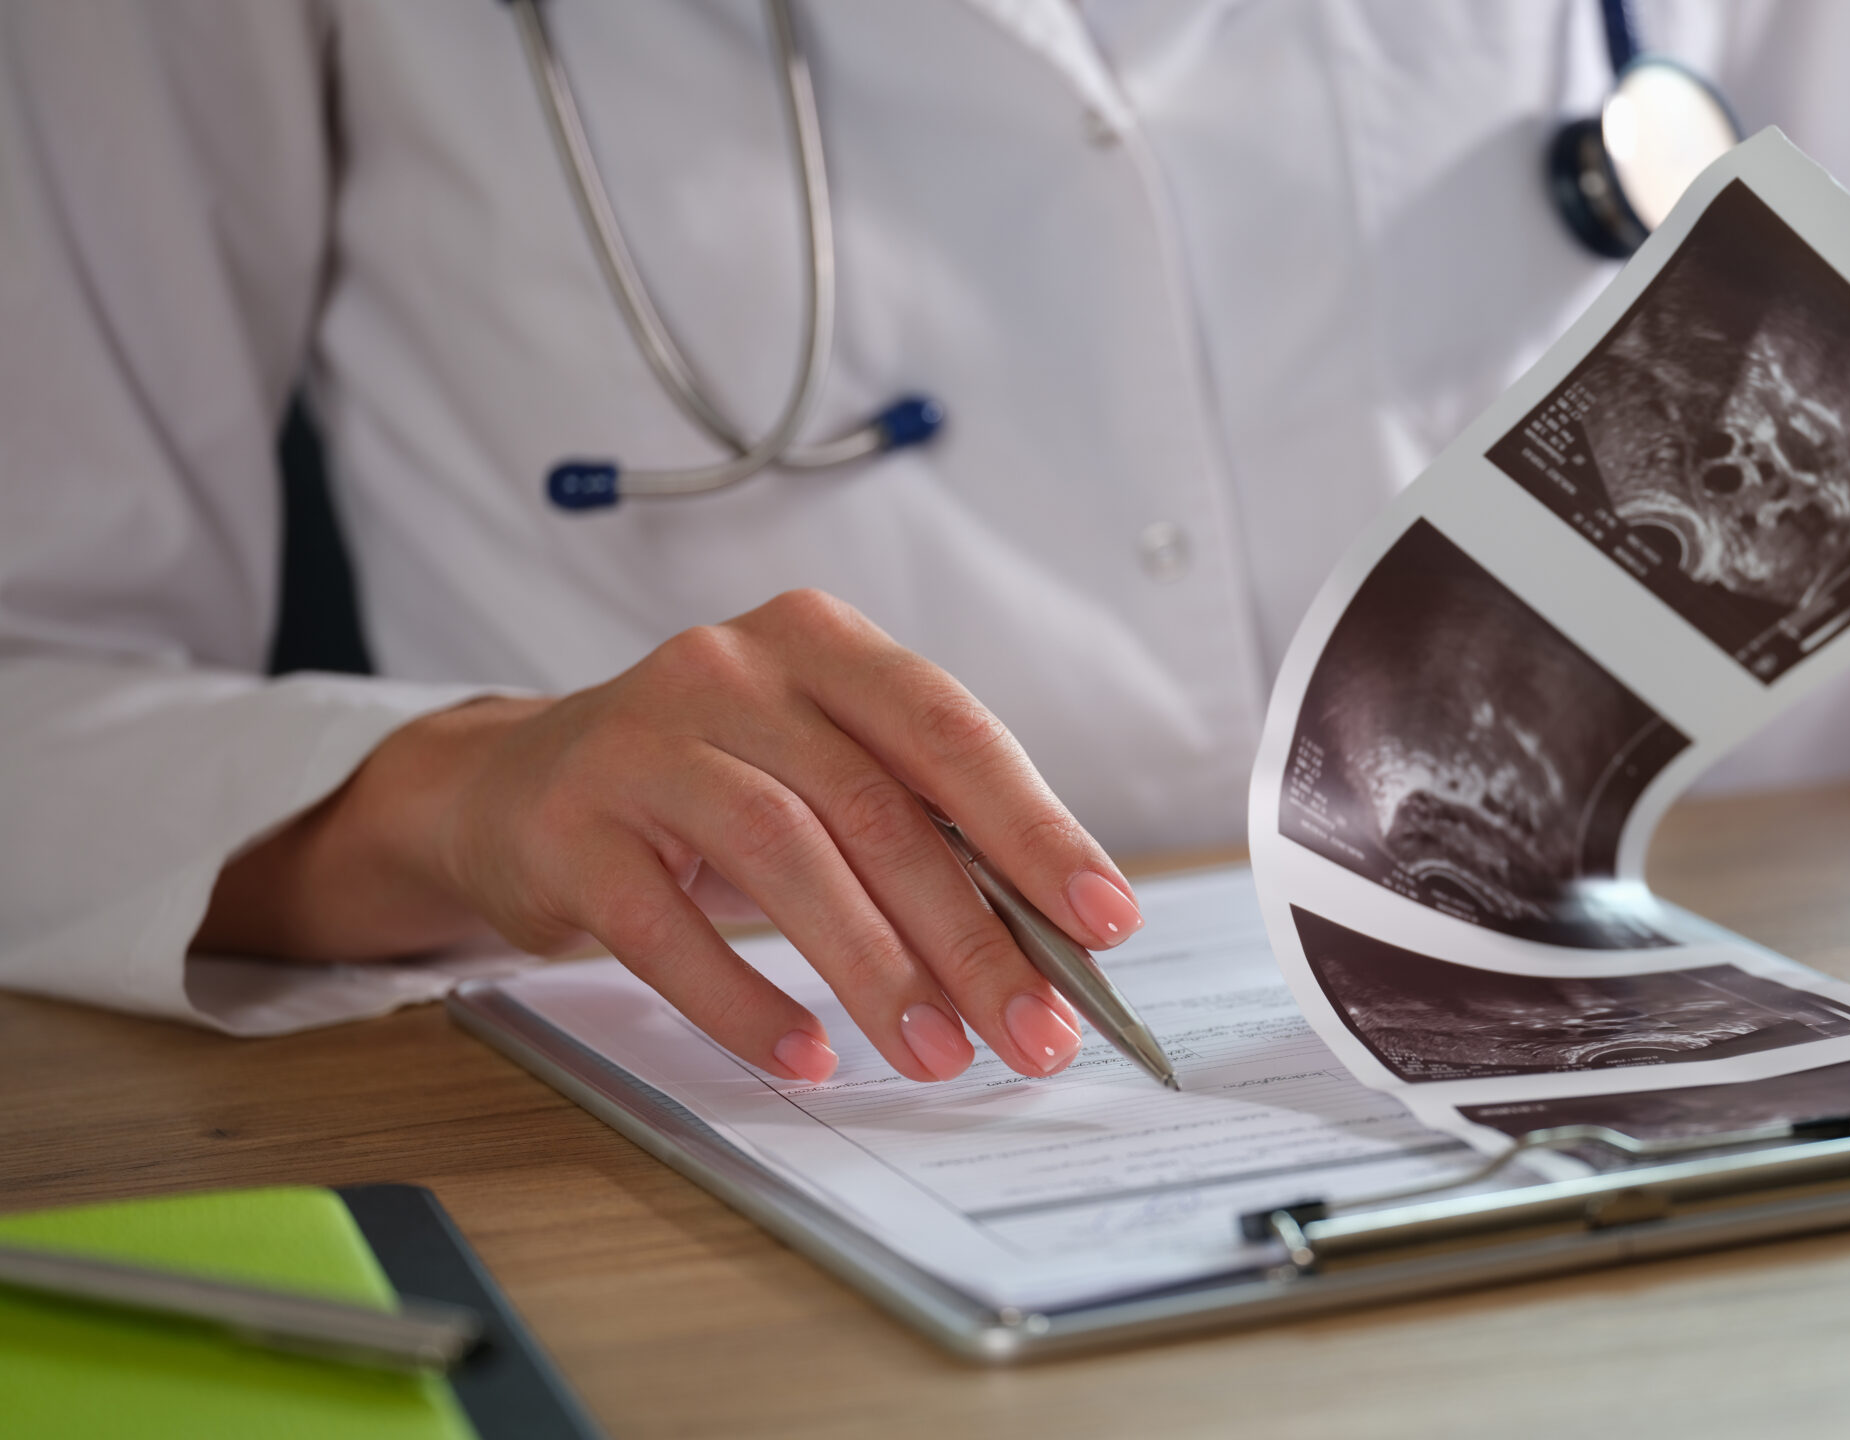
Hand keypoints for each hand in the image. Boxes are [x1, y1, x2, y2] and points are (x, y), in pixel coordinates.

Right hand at [197, 590, 1144, 1083]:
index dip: (1036, 829)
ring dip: (873, 970)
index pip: (950, 731)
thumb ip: (920, 826)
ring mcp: (642, 743)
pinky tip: (806, 1053)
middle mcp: (731, 670)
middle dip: (971, 936)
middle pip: (877, 808)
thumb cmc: (707, 783)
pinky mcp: (572, 830)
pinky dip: (744, 999)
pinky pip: (667, 929)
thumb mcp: (816, 765)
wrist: (512, 786)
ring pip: (784, 857)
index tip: (1104, 920)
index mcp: (820, 643)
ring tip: (935, 1055)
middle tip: (1032, 1031)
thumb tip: (1047, 944)